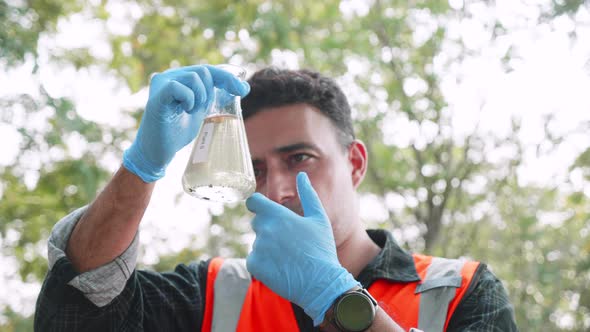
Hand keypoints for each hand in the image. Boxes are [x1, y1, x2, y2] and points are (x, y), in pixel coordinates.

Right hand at [123, 65, 249, 181]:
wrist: (158, 152)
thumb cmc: (177, 132)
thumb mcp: (200, 110)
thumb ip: (214, 96)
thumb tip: (243, 86)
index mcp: (180, 78)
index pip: (209, 70)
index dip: (228, 78)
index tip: (244, 90)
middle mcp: (169, 76)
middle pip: (204, 71)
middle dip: (211, 91)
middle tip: (200, 110)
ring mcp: (162, 83)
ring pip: (195, 77)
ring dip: (200, 97)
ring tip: (189, 112)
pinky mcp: (157, 95)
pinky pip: (180, 87)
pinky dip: (188, 100)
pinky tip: (184, 110)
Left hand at [246, 172, 358, 325]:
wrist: (320, 283)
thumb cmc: (321, 249)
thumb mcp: (319, 218)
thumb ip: (308, 194)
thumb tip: (302, 175)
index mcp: (278, 215)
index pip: (254, 201)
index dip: (257, 204)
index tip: (263, 209)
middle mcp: (265, 230)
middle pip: (257, 222)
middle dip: (268, 228)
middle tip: (288, 242)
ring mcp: (258, 248)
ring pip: (257, 242)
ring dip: (268, 247)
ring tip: (288, 257)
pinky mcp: (254, 265)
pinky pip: (253, 259)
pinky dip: (264, 263)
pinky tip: (281, 267)